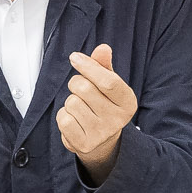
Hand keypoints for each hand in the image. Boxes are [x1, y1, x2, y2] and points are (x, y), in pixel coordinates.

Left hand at [58, 44, 137, 179]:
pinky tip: (74, 120)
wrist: (101, 140)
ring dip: (70, 101)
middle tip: (81, 91)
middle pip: (84, 89)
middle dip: (76, 84)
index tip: (74, 57)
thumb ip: (103, 65)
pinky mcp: (84, 144)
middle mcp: (118, 120)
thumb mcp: (107, 84)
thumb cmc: (103, 104)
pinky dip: (63, 116)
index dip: (89, 66)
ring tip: (80, 109)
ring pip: (71, 103)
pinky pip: (63, 119)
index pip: (108, 81)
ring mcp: (101, 134)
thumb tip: (103, 48)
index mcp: (128, 102)